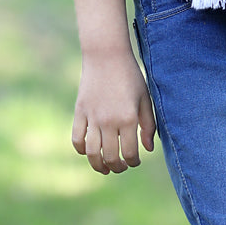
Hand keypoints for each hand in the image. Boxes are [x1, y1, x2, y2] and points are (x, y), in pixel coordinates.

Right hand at [72, 48, 155, 173]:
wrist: (106, 56)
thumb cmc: (130, 77)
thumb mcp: (145, 99)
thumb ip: (148, 125)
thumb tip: (148, 149)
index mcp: (128, 118)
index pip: (130, 153)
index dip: (133, 162)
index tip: (135, 161)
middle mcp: (109, 121)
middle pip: (110, 156)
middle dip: (117, 167)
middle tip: (121, 167)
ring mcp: (92, 117)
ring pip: (92, 152)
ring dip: (98, 165)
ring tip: (104, 168)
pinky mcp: (80, 112)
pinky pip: (77, 138)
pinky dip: (81, 149)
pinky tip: (88, 152)